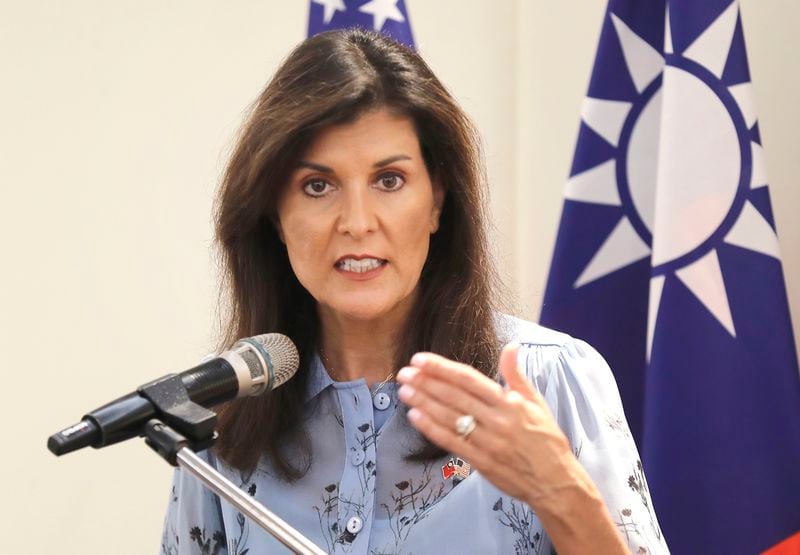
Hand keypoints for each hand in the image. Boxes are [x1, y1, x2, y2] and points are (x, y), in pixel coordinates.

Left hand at [396, 343, 584, 508]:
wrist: (556, 481)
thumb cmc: (546, 439)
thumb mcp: (537, 402)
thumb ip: (517, 374)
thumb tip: (512, 345)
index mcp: (509, 402)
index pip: (468, 379)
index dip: (442, 368)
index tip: (420, 359)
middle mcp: (496, 420)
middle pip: (454, 396)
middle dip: (426, 382)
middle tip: (404, 372)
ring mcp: (487, 442)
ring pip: (449, 418)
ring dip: (423, 403)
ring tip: (404, 390)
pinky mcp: (481, 462)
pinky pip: (451, 442)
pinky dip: (431, 429)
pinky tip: (415, 417)